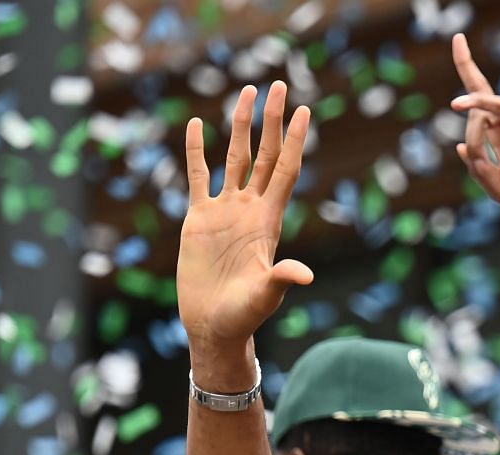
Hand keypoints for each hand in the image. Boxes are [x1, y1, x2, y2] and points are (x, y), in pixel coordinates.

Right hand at [178, 83, 313, 363]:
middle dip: (271, 121)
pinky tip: (195, 124)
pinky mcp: (199, 218)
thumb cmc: (245, 315)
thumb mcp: (266, 295)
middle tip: (279, 85)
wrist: (214, 325)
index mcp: (269, 221)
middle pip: (264, 154)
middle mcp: (250, 208)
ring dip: (240, 126)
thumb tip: (304, 275)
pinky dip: (196, 150)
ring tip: (246, 93)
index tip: (305, 110)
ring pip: (234, 157)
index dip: (294, 141)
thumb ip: (282, 279)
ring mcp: (225, 211)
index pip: (285, 170)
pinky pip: (197, 176)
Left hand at [449, 35, 499, 228]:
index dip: (471, 138)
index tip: (475, 155)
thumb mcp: (498, 189)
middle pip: (483, 91)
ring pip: (499, 103)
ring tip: (459, 104)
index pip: (474, 125)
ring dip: (479, 101)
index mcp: (495, 138)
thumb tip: (461, 146)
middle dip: (467, 66)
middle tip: (457, 39)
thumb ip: (479, 171)